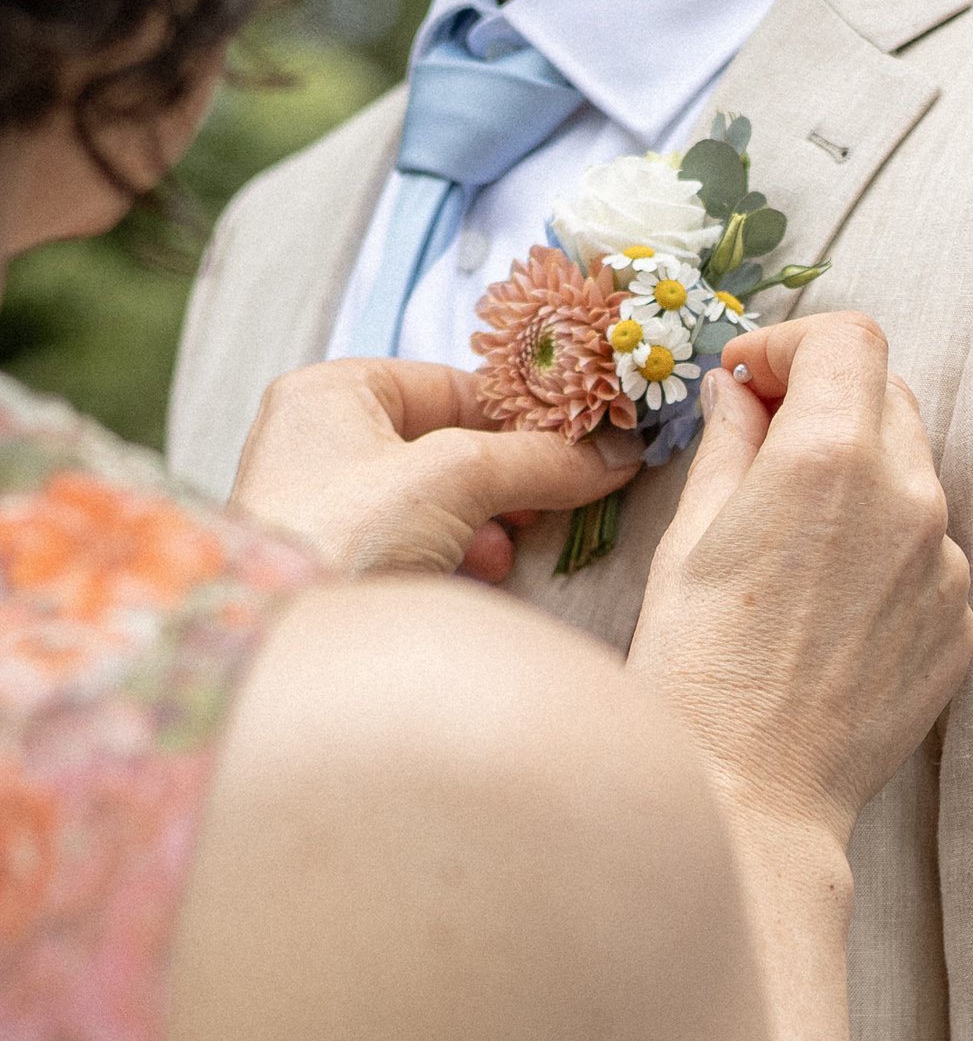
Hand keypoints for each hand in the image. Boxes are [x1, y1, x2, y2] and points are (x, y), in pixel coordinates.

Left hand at [231, 358, 643, 580]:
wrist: (287, 655)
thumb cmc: (345, 534)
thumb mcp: (456, 476)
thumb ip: (540, 459)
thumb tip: (617, 455)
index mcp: (331, 393)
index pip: (450, 385)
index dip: (518, 416)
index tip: (577, 444)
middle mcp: (319, 441)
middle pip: (446, 443)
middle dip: (503, 478)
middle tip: (549, 502)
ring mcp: (323, 506)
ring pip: (434, 499)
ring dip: (483, 522)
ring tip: (508, 547)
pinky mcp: (337, 564)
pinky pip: (414, 544)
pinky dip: (454, 555)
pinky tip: (478, 575)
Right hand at [628, 313, 972, 853]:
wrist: (750, 796)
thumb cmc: (697, 668)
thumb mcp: (689, 536)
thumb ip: (729, 443)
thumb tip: (738, 392)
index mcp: (831, 458)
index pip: (848, 339)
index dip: (790, 343)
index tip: (749, 378)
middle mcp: (908, 498)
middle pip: (886, 394)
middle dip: (824, 398)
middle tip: (762, 439)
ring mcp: (945, 564)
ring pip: (912, 471)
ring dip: (858, 470)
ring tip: (791, 532)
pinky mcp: (959, 620)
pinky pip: (927, 547)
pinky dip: (882, 543)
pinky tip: (823, 596)